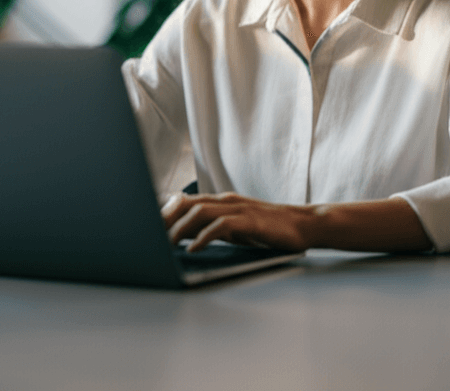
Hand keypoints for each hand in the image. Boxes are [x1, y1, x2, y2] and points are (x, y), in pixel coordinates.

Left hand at [161, 192, 314, 252]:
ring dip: (180, 228)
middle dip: (165, 219)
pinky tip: (193, 248)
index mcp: (222, 202)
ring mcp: (238, 209)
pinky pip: (220, 225)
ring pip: (200, 211)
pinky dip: (203, 236)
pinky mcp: (249, 220)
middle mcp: (226, 201)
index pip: (186, 202)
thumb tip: (184, 235)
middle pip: (187, 203)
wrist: (304, 224)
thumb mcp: (236, 227)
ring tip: (166, 245)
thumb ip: (212, 227)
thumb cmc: (269, 229)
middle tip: (148, 236)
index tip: (146, 228)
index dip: (165, 214)